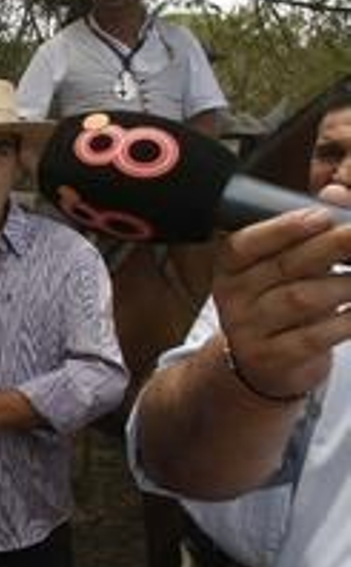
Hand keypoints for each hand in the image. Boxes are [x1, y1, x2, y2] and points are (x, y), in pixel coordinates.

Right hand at [213, 200, 350, 400]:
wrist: (262, 367)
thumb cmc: (276, 305)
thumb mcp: (276, 271)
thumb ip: (302, 239)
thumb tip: (337, 200)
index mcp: (228, 269)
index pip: (246, 244)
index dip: (284, 228)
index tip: (321, 215)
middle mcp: (232, 299)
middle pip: (283, 268)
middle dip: (330, 247)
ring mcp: (249, 332)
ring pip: (302, 300)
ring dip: (346, 284)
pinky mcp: (274, 359)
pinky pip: (316, 335)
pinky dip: (347, 320)